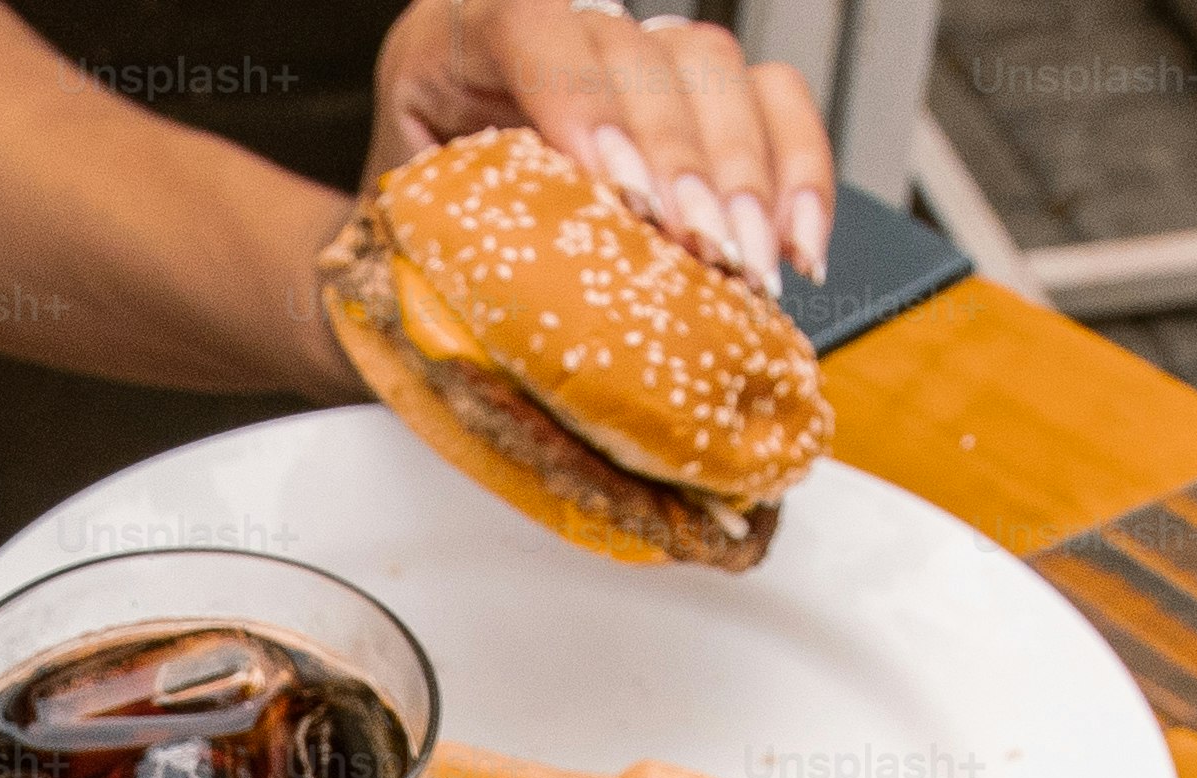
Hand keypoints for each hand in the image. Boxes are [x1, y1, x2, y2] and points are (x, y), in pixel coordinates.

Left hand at [375, 0, 836, 286]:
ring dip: (749, 176)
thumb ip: (437, 257)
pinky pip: (774, 105)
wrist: (427, 258)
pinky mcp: (699, 101)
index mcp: (456, 43)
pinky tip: (796, 251)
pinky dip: (798, 177)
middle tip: (705, 252)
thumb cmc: (409, 253)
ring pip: (719, 70)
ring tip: (752, 268)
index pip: (529, 25)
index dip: (583, 100)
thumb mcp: (397, 245)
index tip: (619, 191)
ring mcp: (635, 58)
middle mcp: (556, 31)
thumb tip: (479, 328)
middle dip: (687, 160)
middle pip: (645, 52)